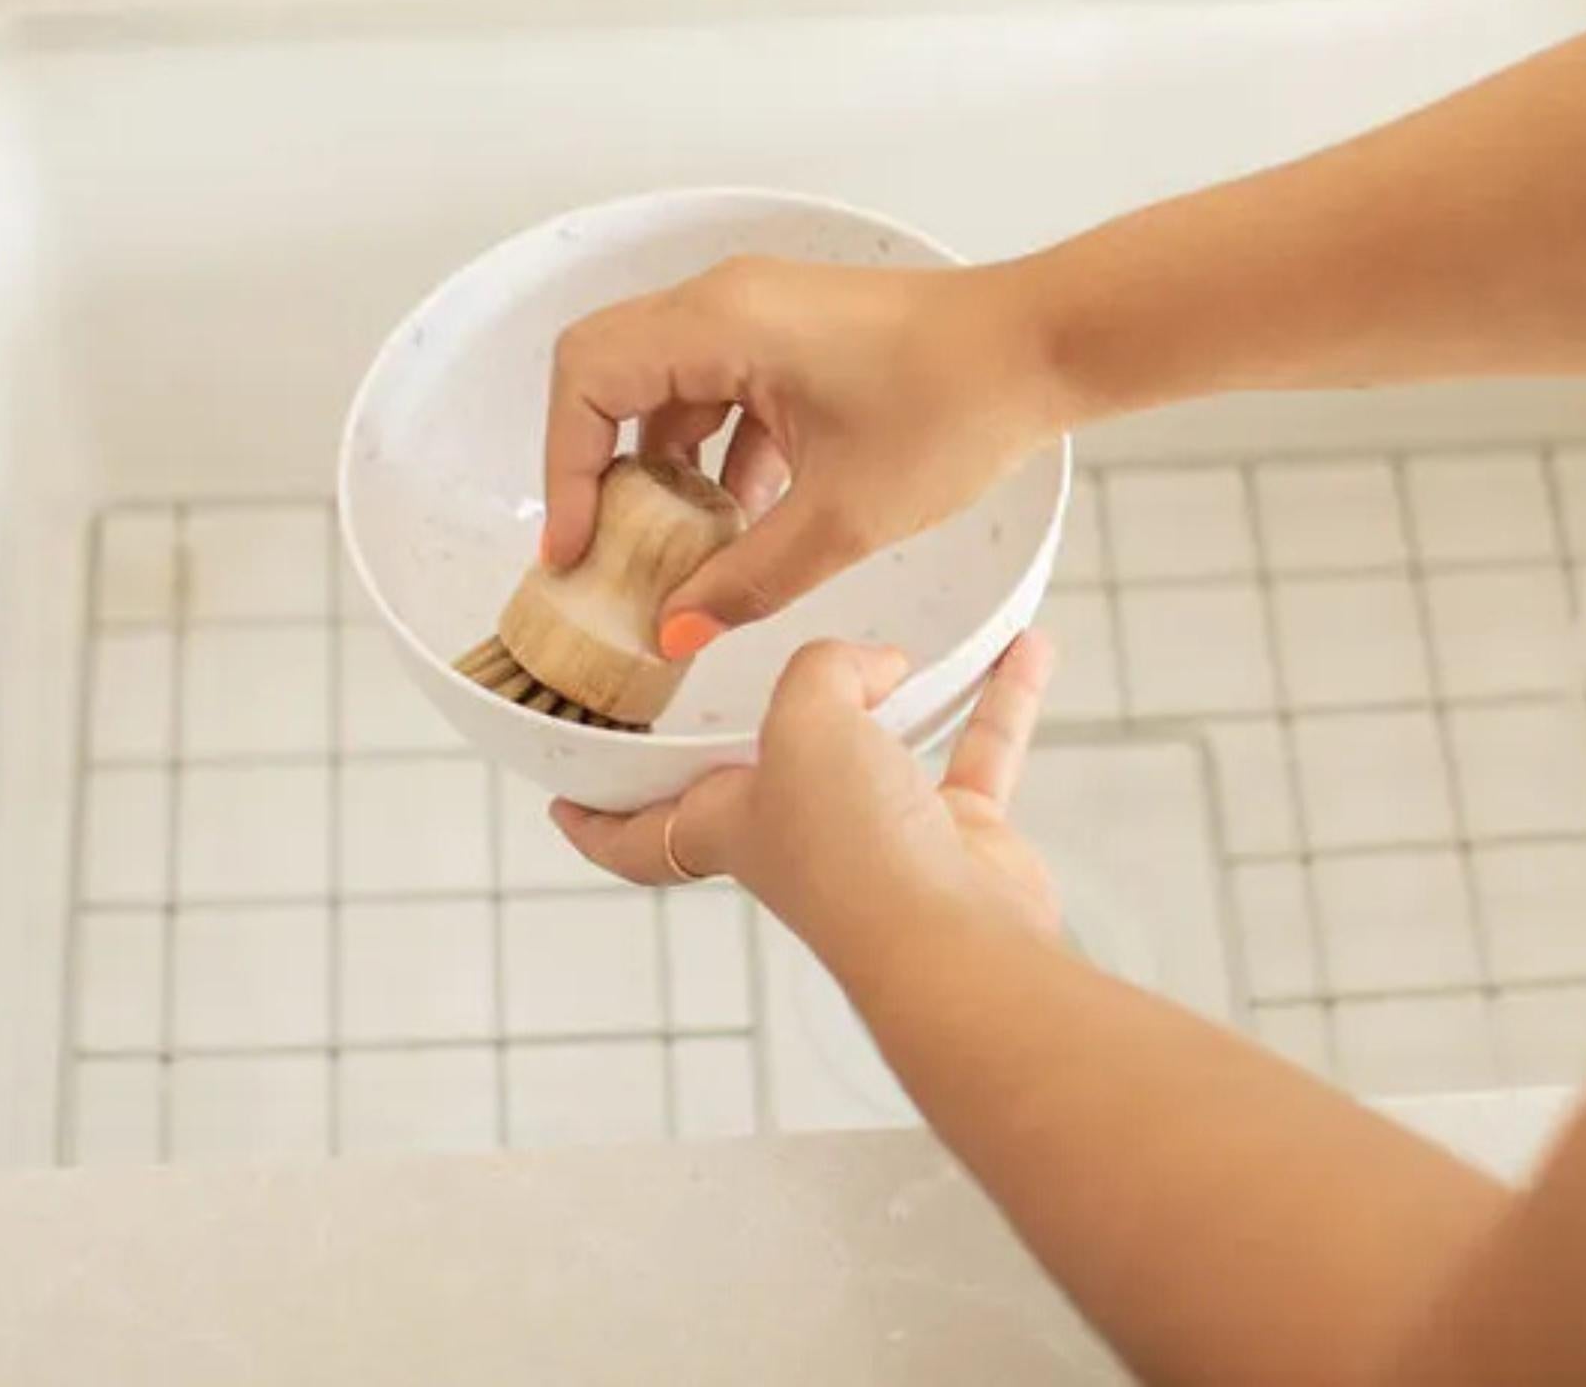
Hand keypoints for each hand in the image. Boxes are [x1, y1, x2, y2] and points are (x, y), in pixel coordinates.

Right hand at [542, 256, 1059, 651]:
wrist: (1046, 348)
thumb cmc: (956, 406)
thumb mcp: (843, 518)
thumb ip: (747, 579)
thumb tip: (674, 629)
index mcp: (720, 321)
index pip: (587, 378)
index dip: (564, 468)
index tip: (578, 550)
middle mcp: (726, 301)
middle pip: (611, 376)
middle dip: (600, 469)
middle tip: (610, 552)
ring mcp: (761, 312)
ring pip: (668, 389)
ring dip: (665, 469)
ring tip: (682, 554)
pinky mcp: (795, 336)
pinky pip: (721, 391)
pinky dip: (717, 456)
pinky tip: (746, 524)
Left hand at [551, 633, 1059, 968]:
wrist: (954, 946)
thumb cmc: (855, 852)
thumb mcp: (803, 721)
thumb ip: (823, 669)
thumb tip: (875, 666)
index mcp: (728, 822)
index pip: (635, 831)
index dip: (593, 816)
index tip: (559, 794)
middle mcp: (800, 833)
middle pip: (763, 774)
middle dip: (759, 729)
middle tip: (746, 663)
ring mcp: (883, 838)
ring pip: (886, 746)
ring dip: (905, 693)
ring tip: (914, 640)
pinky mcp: (958, 838)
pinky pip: (977, 749)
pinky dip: (999, 698)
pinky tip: (1025, 647)